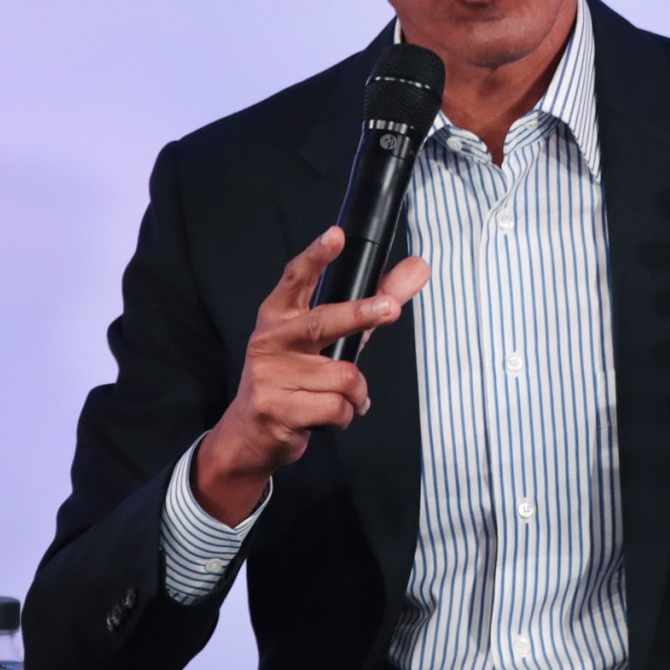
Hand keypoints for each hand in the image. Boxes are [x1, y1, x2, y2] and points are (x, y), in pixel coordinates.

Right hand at [192, 226, 431, 524]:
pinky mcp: (277, 408)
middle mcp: (271, 340)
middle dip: (361, 315)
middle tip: (391, 309)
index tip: (336, 236)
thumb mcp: (330, 338)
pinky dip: (346, 414)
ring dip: (356, 393)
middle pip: (324, 322)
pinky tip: (331, 415)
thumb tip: (419, 267)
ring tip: (344, 397)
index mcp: (279, 315)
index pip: (297, 278)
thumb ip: (373, 302)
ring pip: (344, 376)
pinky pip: (337, 407)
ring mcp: (271, 375)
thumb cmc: (296, 377)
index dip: (317, 256)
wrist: (251, 432)